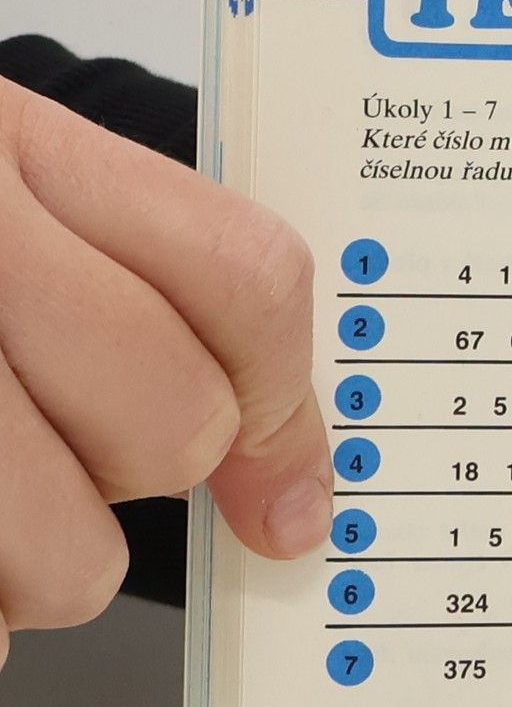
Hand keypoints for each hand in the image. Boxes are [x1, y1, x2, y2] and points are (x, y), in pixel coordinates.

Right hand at [0, 79, 329, 666]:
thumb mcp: (1, 183)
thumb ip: (162, 299)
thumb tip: (288, 494)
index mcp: (6, 146)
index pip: (245, 282)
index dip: (279, 402)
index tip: (275, 483)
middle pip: (169, 427)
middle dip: (134, 466)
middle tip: (50, 432)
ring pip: (71, 561)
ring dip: (33, 558)